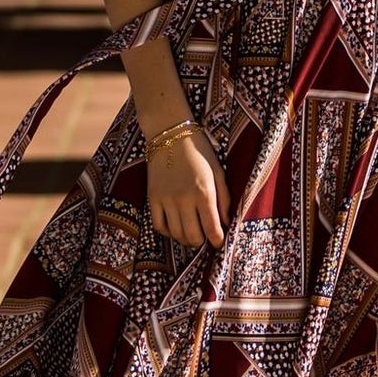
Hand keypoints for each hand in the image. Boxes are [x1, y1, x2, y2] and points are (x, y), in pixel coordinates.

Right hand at [145, 126, 228, 247]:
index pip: (212, 229)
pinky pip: (159, 225)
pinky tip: (175, 226)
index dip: (217, 241)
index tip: (219, 242)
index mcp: (204, 192)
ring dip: (186, 238)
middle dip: (202, 242)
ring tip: (192, 233)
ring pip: (176, 234)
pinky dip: (168, 231)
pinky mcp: (152, 198)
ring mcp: (166, 200)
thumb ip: (224, 199)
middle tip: (205, 236)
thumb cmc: (199, 151)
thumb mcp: (218, 171)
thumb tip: (225, 222)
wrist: (170, 133)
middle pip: (193, 237)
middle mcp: (184, 200)